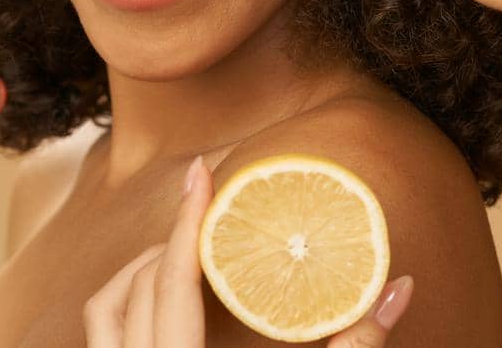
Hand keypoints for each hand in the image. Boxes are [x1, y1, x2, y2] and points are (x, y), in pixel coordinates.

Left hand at [83, 156, 413, 346]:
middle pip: (132, 289)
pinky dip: (128, 314)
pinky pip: (106, 344)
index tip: (203, 171)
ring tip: (183, 258)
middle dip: (169, 242)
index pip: (172, 280)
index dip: (187, 220)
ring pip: (104, 316)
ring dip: (138, 277)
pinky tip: (166, 316)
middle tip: (208, 212)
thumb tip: (398, 285)